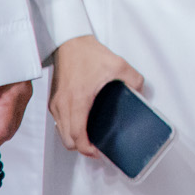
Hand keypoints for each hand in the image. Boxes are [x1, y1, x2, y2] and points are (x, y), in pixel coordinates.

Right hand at [50, 35, 144, 159]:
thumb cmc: (88, 54)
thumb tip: (140, 94)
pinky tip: (82, 123)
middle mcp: (63, 105)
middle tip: (96, 147)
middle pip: (67, 140)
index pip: (77, 136)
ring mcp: (56, 103)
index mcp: (78, 100)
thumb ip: (134, 80)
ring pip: (61, 133)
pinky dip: (68, 128)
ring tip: (90, 137)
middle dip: (81, 148)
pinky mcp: (53, 100)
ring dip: (74, 139)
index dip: (87, 149)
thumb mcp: (118, 65)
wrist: (70, 42)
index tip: (98, 152)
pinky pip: (59, 122)